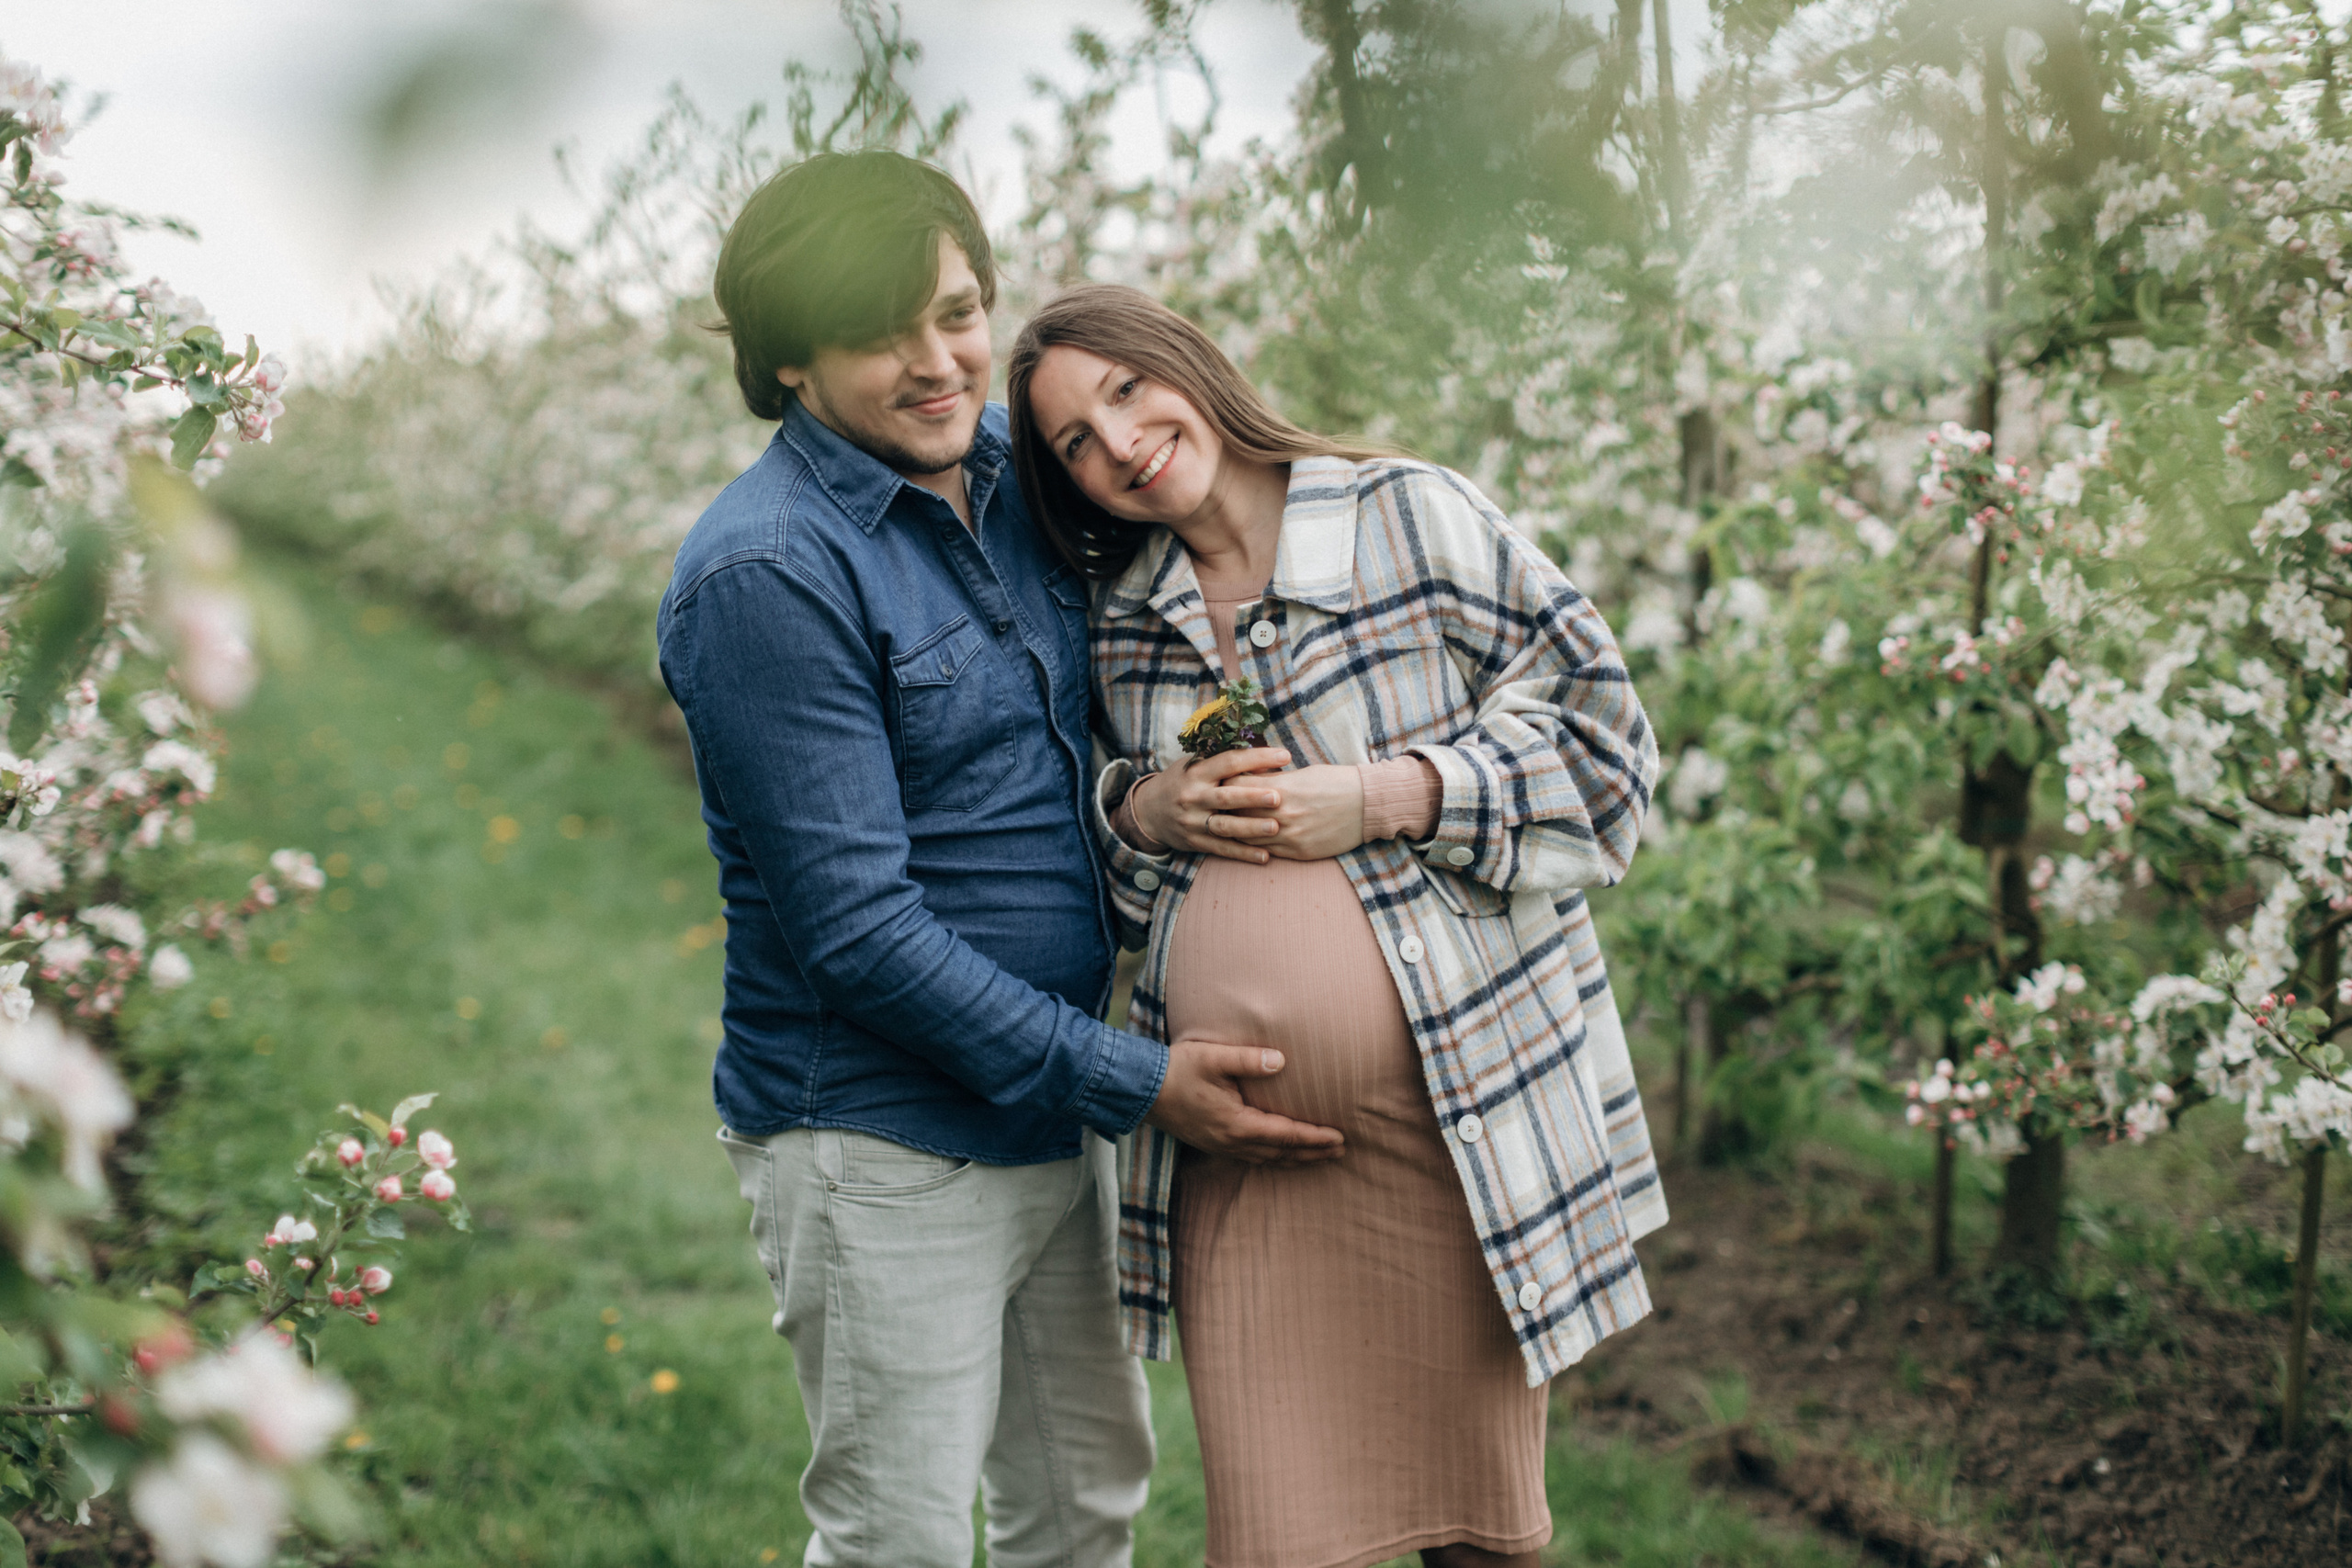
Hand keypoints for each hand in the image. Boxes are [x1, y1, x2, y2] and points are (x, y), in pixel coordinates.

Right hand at [1131, 747, 1295, 862]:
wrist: (1148, 810)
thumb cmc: (1182, 781)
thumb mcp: (1196, 766)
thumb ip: (1225, 763)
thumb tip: (1265, 761)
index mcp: (1197, 772)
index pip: (1229, 762)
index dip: (1257, 758)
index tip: (1284, 756)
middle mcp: (1193, 796)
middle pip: (1226, 797)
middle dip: (1252, 797)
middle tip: (1278, 797)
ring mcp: (1192, 821)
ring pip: (1224, 826)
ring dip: (1250, 828)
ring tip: (1275, 828)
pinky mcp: (1195, 842)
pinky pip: (1221, 849)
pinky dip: (1243, 854)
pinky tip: (1264, 857)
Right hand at [1144, 1040, 1345, 1164]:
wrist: (1140, 1090)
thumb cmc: (1177, 1070)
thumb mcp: (1214, 1058)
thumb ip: (1249, 1059)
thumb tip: (1281, 1061)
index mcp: (1237, 1124)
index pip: (1286, 1135)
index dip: (1315, 1138)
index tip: (1340, 1138)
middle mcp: (1232, 1142)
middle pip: (1281, 1153)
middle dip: (1312, 1153)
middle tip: (1340, 1152)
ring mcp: (1220, 1146)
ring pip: (1267, 1160)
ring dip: (1295, 1159)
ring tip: (1318, 1157)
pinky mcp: (1211, 1143)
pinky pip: (1251, 1158)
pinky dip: (1273, 1158)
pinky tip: (1278, 1154)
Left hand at [1228, 763, 1365, 860]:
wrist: (1369, 805)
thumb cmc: (1336, 782)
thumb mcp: (1303, 773)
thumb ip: (1273, 780)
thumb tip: (1248, 781)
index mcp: (1281, 788)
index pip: (1235, 787)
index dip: (1227, 784)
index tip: (1224, 783)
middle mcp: (1282, 814)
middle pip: (1236, 813)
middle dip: (1226, 808)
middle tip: (1219, 805)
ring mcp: (1290, 836)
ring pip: (1247, 837)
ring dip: (1238, 830)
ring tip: (1231, 824)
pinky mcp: (1300, 853)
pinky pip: (1267, 852)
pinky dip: (1256, 845)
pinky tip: (1252, 840)